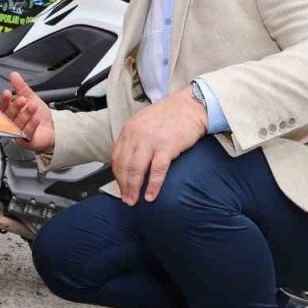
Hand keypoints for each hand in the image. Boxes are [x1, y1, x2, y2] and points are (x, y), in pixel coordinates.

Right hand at [0, 72, 53, 151]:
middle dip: (15, 107)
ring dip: (24, 114)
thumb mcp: (30, 97)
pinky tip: (35, 118)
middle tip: (22, 100)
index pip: (3, 107)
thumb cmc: (39, 115)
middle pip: (8, 116)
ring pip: (17, 124)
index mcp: (10, 113)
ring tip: (32, 106)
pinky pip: (25, 133)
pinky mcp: (24, 142)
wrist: (53, 128)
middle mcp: (11, 124)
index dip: (4, 100)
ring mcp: (17, 133)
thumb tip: (14, 75)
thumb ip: (21, 87)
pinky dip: (31, 125)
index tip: (7, 93)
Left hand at [111, 86, 207, 204]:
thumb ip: (135, 137)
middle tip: (126, 199)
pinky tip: (150, 196)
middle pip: (124, 166)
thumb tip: (130, 158)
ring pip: (136, 170)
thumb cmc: (171, 114)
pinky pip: (157, 171)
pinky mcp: (167, 147)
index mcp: (129, 129)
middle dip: (123, 186)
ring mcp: (151, 141)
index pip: (116, 157)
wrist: (191, 106)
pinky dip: (153, 186)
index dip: (117, 175)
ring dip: (133, 189)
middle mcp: (136, 135)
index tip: (120, 186)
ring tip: (133, 201)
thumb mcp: (144, 121)